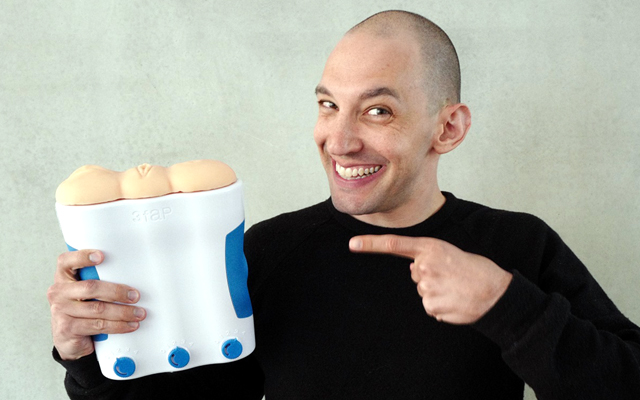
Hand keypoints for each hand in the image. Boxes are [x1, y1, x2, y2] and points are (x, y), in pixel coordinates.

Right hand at [47, 250, 145, 359]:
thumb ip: (98, 280)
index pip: (66, 261)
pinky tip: (130, 325)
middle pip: (91, 287)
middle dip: (117, 292)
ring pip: (98, 309)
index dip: (82, 256)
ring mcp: (60, 311)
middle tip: (136, 296)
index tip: (102, 256)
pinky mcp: (67, 329)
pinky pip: (98, 325)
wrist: (70, 341)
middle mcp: (58, 292)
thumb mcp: (86, 292)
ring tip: (139, 313)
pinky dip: (118, 326)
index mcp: (63, 277)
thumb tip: (133, 275)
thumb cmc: (83, 310)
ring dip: (123, 312)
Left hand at [349, 235, 511, 323]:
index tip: (352, 244)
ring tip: (456, 289)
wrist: (495, 293)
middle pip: (414, 274)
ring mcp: (426, 287)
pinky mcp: (431, 306)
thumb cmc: (475, 270)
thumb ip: (427, 258)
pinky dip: (440, 307)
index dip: (370, 244)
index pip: (394, 244)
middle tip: (451, 277)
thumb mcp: (449, 254)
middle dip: (429, 277)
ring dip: (436, 293)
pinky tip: (455, 301)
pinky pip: (429, 307)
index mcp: (429, 248)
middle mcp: (424, 266)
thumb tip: (413, 270)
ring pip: (422, 292)